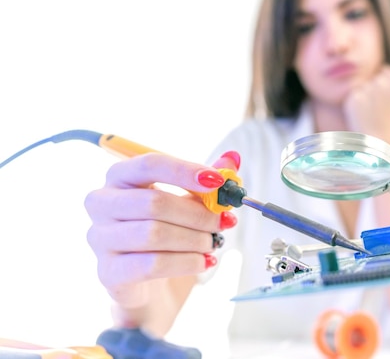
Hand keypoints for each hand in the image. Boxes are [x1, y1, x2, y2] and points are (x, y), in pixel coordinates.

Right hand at [84, 151, 239, 308]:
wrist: (150, 286)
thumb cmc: (167, 234)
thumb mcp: (189, 203)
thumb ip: (207, 181)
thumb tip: (232, 158)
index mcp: (120, 176)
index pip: (149, 164)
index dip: (185, 171)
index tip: (217, 182)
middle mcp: (102, 203)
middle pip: (154, 202)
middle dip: (197, 213)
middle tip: (224, 222)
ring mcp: (101, 238)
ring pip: (154, 234)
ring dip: (194, 239)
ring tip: (213, 243)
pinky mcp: (108, 271)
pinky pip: (152, 264)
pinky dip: (186, 262)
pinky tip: (204, 262)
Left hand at [342, 65, 389, 143]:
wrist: (378, 141)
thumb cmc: (384, 121)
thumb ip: (384, 83)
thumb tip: (370, 69)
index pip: (385, 70)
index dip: (382, 82)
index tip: (383, 98)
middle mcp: (382, 84)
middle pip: (370, 79)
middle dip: (370, 90)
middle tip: (375, 109)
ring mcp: (368, 90)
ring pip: (360, 86)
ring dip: (361, 97)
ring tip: (368, 113)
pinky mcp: (354, 97)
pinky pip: (351, 95)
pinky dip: (353, 104)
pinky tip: (361, 115)